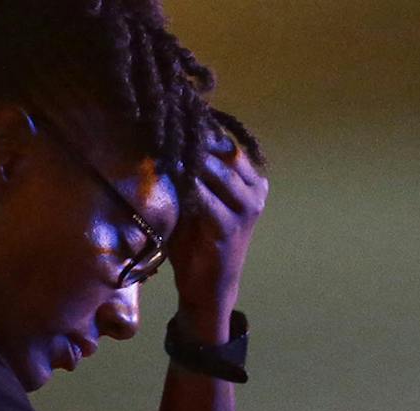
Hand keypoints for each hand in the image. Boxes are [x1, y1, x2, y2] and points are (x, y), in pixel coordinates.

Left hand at [169, 135, 267, 343]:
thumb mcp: (193, 200)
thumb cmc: (196, 242)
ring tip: (165, 145)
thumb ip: (189, 172)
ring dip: (192, 159)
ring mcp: (247, 209)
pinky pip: (206, 199)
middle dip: (197, 139)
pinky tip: (168, 176)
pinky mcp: (231, 227)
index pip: (228, 144)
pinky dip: (186, 186)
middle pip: (227, 152)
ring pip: (220, 171)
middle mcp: (255, 190)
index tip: (173, 115)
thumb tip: (164, 135)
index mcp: (252, 180)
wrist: (206, 287)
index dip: (201, 129)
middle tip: (166, 124)